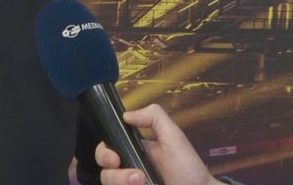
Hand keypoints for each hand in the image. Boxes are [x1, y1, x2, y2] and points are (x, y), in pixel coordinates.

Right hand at [95, 103, 222, 184]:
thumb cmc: (189, 169)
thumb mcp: (174, 136)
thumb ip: (154, 117)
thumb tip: (126, 115)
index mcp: (134, 150)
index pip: (108, 148)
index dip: (104, 152)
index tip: (113, 158)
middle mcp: (129, 168)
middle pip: (103, 168)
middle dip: (112, 170)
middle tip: (129, 172)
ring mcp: (129, 183)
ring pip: (107, 181)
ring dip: (120, 181)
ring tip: (142, 181)